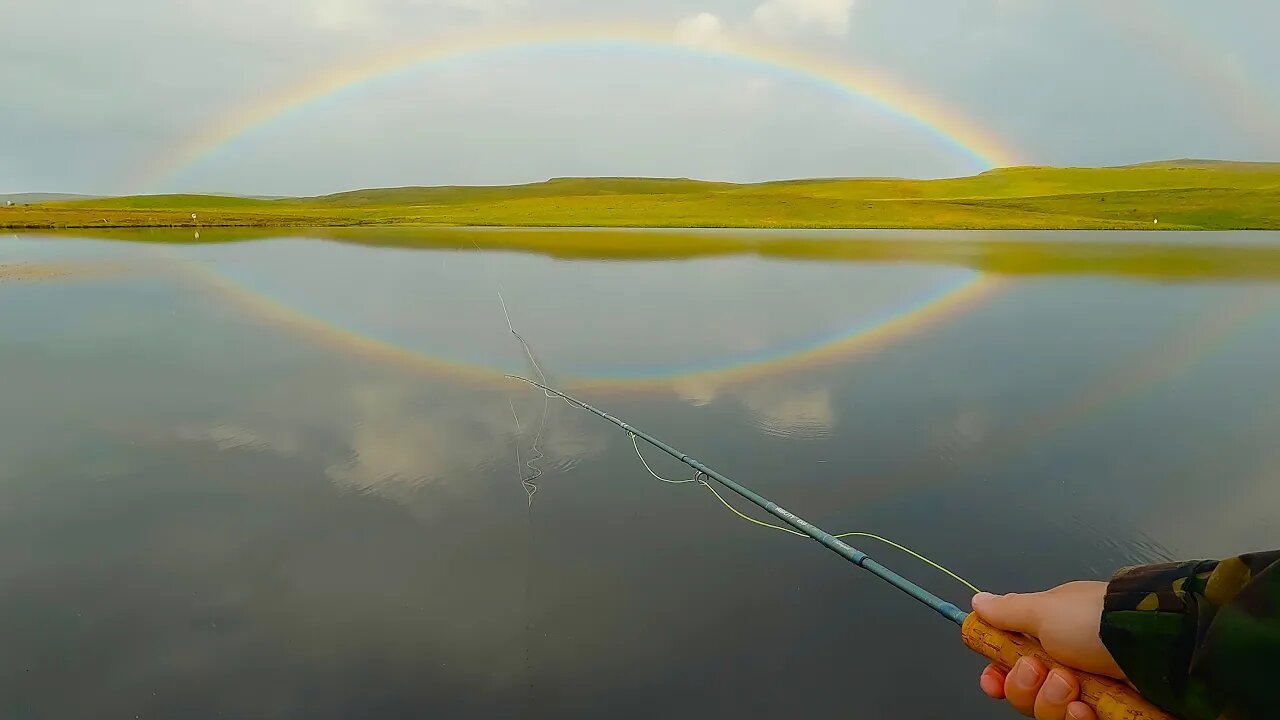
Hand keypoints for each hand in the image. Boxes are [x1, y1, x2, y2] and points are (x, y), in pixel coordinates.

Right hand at [971, 581, 1125, 719]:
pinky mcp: (1108, 712)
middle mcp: (1067, 664)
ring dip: (1051, 702)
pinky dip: (1078, 719)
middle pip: (1025, 693)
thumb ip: (1007, 611)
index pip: (1011, 663)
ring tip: (1072, 686)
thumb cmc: (1096, 621)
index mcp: (1049, 636)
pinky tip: (1087, 709)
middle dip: (1025, 687)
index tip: (992, 681)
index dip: (998, 676)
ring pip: (1049, 713)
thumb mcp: (1044, 609)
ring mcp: (1089, 691)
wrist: (1155, 646)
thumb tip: (978, 601)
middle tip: (1041, 670)